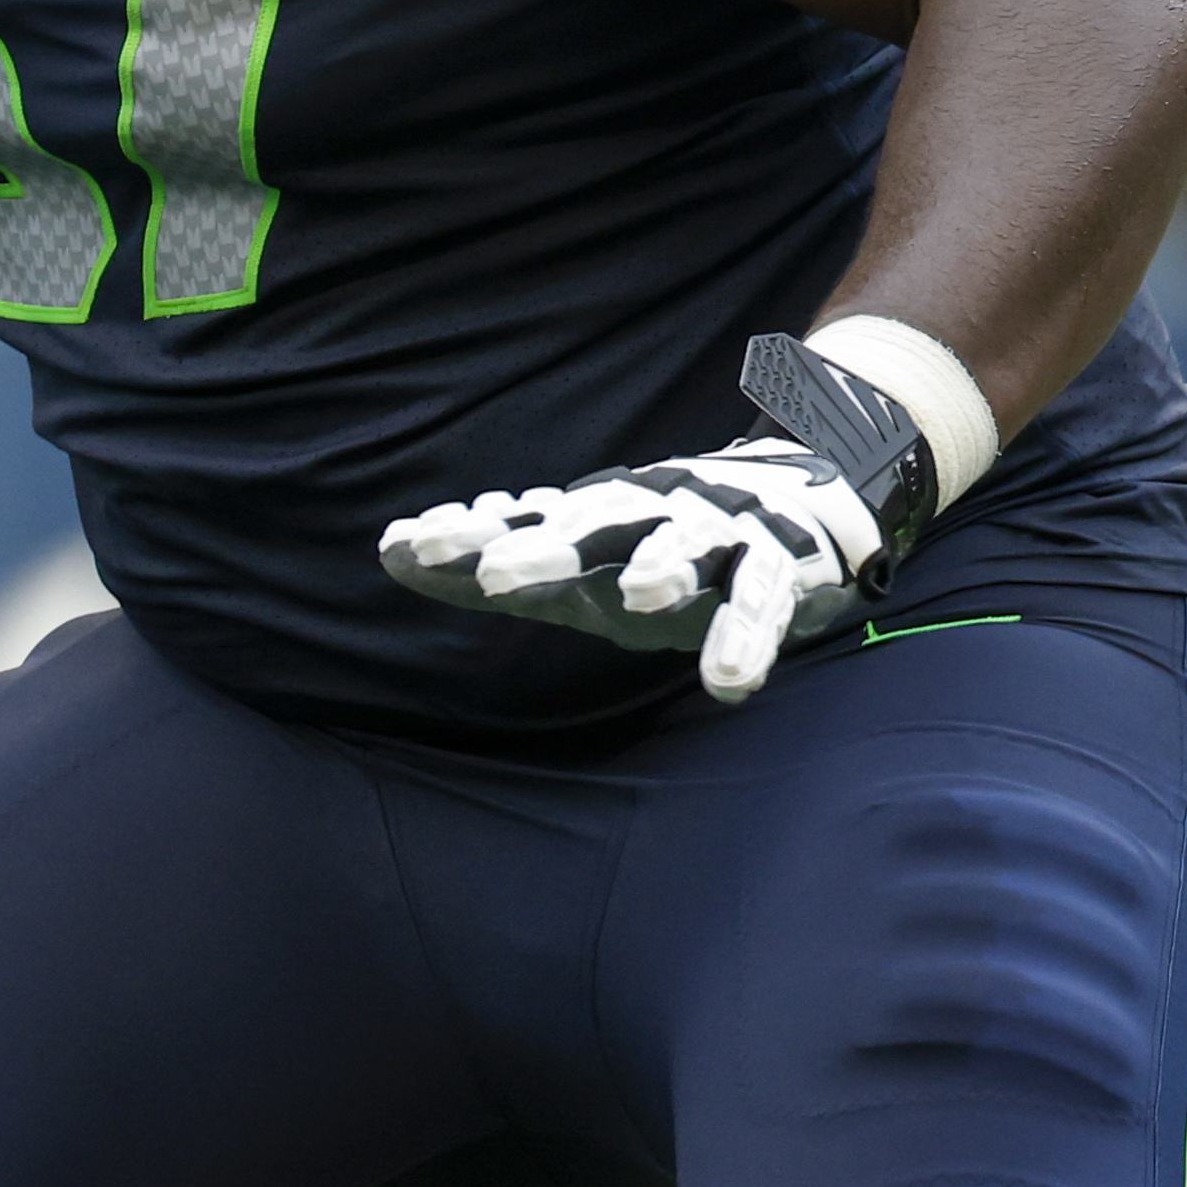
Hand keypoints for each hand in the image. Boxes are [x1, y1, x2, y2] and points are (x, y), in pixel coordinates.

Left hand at [383, 444, 888, 704]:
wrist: (795, 502)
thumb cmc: (658, 548)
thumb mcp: (579, 565)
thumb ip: (496, 564)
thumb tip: (392, 550)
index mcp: (594, 520)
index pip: (520, 526)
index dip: (467, 537)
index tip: (403, 547)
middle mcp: (648, 518)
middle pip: (592, 527)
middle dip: (544, 550)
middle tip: (494, 575)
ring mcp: (716, 536)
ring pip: (688, 545)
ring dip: (664, 566)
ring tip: (639, 596)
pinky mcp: (779, 568)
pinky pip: (762, 602)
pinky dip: (746, 640)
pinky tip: (726, 684)